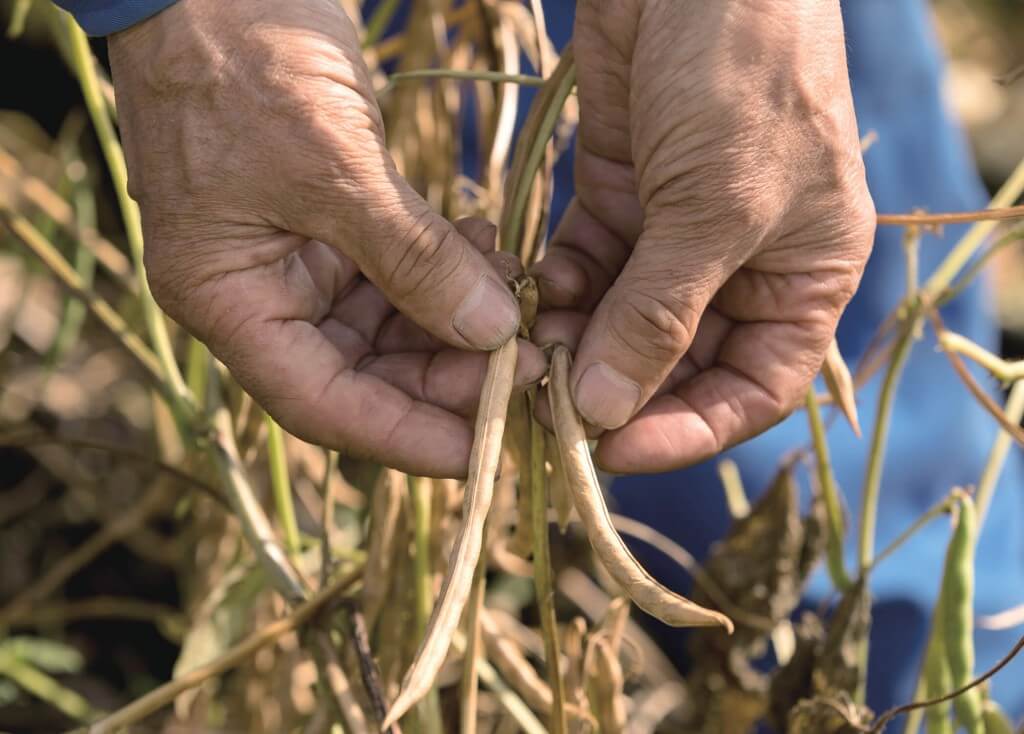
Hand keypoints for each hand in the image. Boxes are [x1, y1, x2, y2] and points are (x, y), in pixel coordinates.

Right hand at [108, 0, 542, 476]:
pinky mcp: (334, 223)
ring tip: (522, 298)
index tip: (484, 454)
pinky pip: (401, 270)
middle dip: (449, 376)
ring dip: (460, 319)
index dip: (405, 438)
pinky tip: (491, 248)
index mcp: (229, 302)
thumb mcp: (330, 168)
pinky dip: (449, 267)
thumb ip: (413, 259)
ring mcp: (300, 260)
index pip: (322, 405)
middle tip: (531, 366)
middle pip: (366, 374)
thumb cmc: (240, 63)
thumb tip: (492, 335)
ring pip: (393, 326)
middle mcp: (263, 295)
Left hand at [532, 0, 874, 472]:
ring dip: (570, 342)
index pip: (751, 390)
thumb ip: (659, 316)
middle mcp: (741, 265)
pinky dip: (554, 289)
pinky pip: (583, 270)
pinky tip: (525, 293)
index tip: (613, 449)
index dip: (686, 430)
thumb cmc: (746, 78)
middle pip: (675, 363)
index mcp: (803, 279)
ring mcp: (676, 233)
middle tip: (543, 407)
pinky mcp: (619, 197)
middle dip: (614, 387)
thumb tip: (602, 411)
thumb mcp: (716, 209)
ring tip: (521, 354)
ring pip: (619, 320)